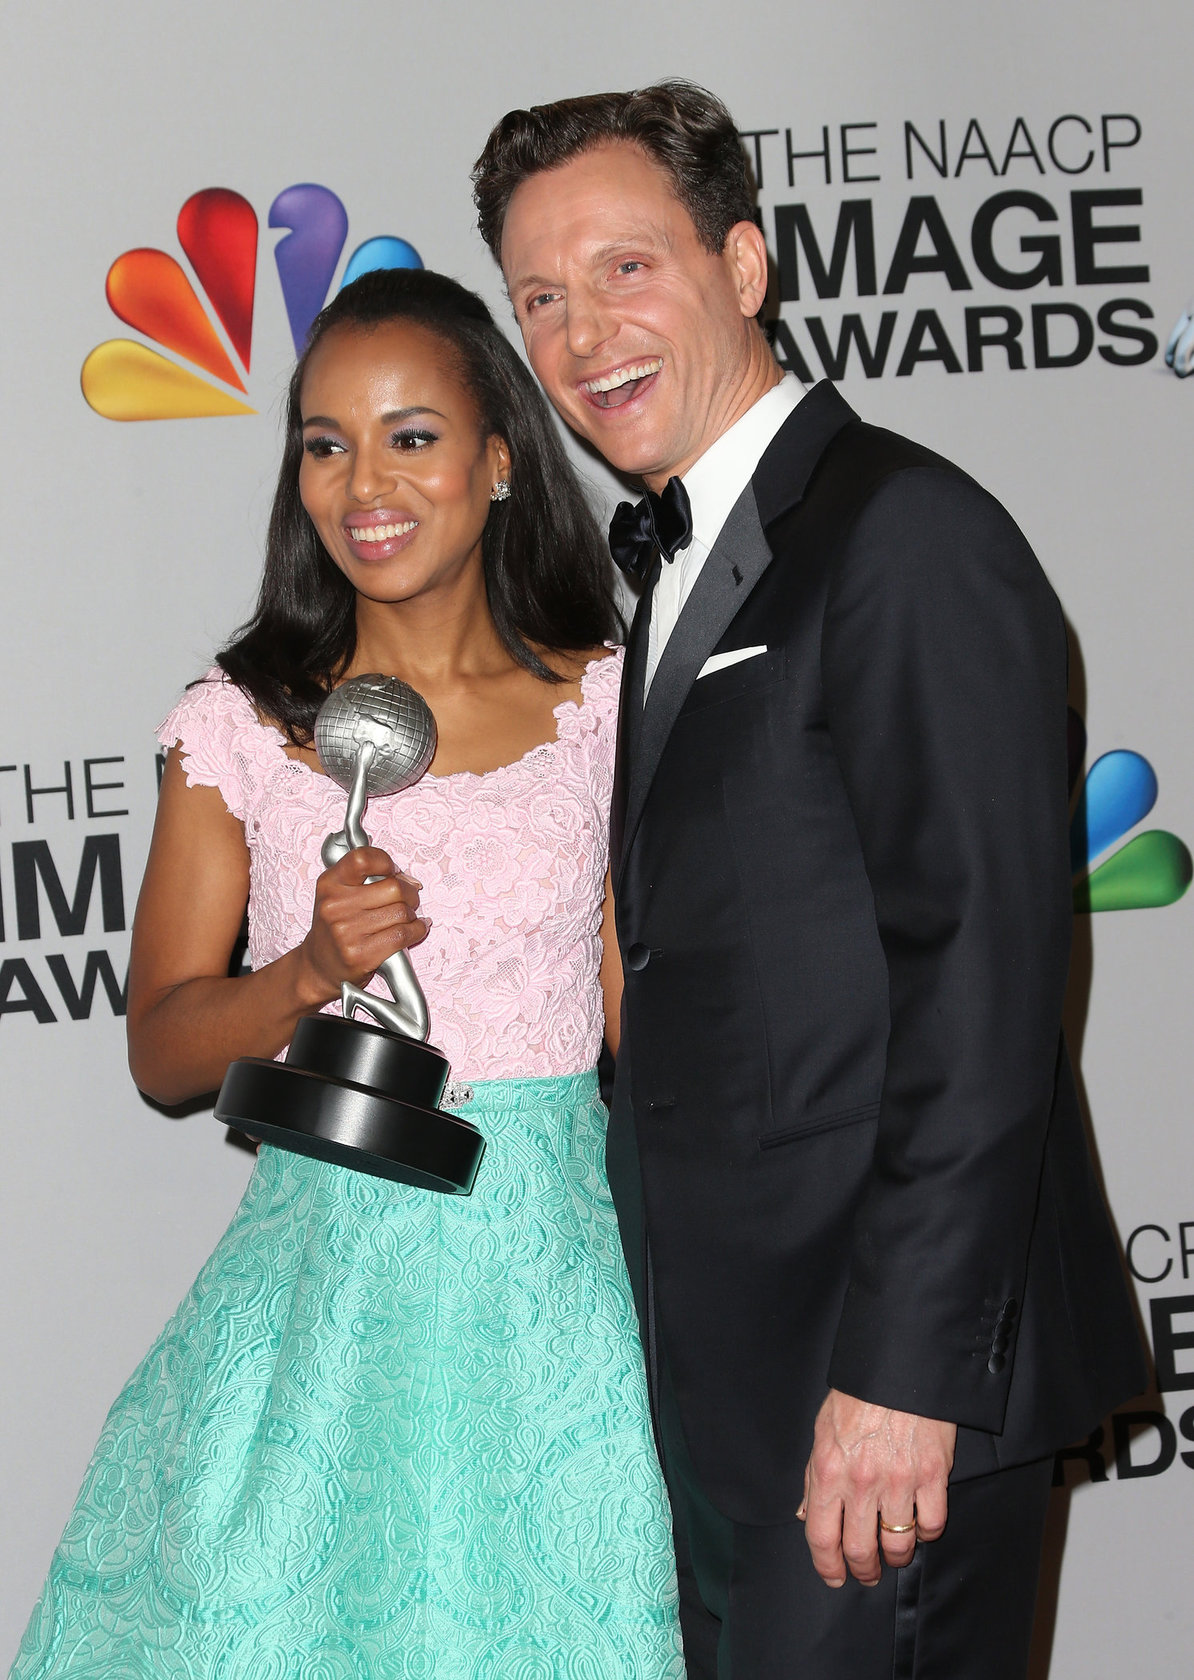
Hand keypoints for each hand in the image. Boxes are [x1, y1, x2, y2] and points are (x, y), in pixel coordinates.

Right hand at [296, 846, 427, 1006]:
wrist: (319, 966)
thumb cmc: (334, 929)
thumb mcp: (336, 895)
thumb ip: (366, 879)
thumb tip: (407, 879)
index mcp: (329, 884)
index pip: (363, 859)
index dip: (386, 863)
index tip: (393, 872)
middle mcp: (335, 906)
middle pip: (394, 887)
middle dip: (410, 893)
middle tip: (409, 899)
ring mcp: (346, 932)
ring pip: (402, 912)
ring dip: (413, 915)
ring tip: (408, 918)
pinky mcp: (361, 954)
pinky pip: (402, 934)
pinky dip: (417, 930)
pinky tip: (414, 930)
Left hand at [797, 1389, 955, 1587]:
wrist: (898, 1365)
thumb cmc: (857, 1395)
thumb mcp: (822, 1430)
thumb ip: (813, 1476)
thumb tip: (806, 1515)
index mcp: (828, 1470)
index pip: (821, 1535)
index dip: (827, 1565)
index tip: (835, 1576)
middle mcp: (861, 1481)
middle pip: (860, 1550)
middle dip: (863, 1570)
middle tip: (868, 1573)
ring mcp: (899, 1480)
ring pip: (898, 1544)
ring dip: (896, 1557)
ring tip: (894, 1553)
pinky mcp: (934, 1474)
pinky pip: (932, 1524)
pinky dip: (926, 1533)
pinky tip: (920, 1524)